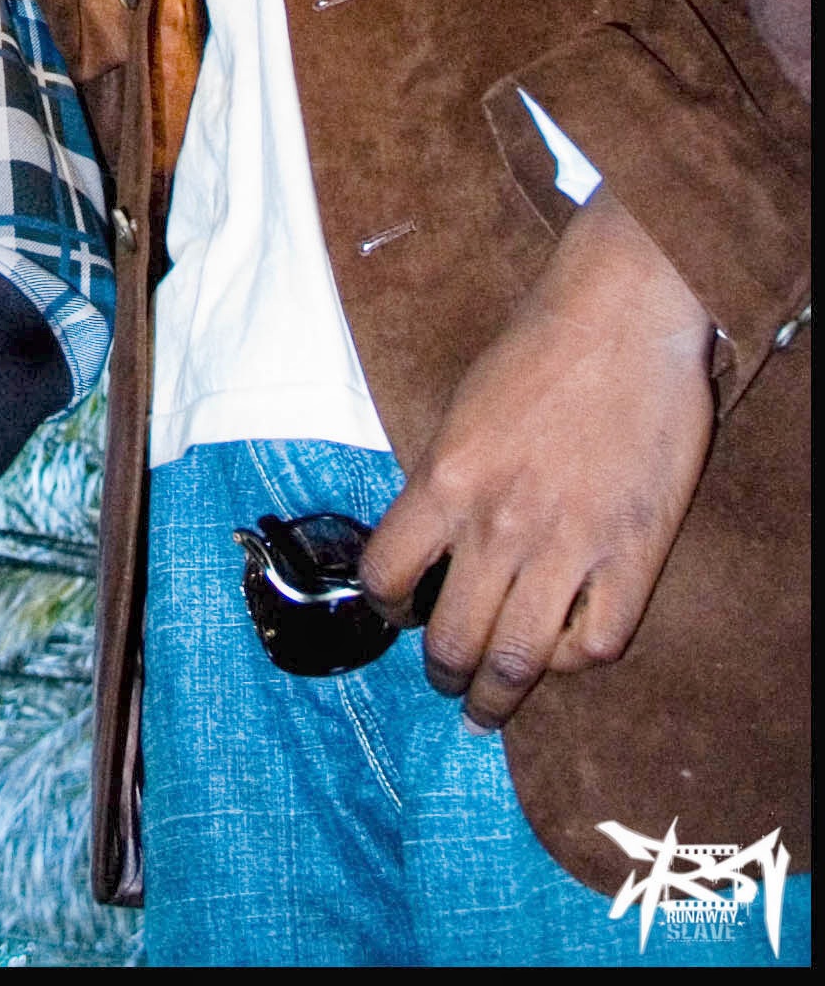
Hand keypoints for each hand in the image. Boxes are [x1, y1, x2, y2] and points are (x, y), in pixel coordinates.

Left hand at [360, 186, 714, 730]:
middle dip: (442, 674)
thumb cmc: (538, 347)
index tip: (397, 614)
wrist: (623, 315)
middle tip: (448, 682)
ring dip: (496, 695)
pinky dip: (575, 659)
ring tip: (490, 704)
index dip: (386, 607)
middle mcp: (500, 524)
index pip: (386, 575)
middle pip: (451, 640)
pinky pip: (597, 644)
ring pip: (518, 661)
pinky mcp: (632, 555)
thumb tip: (432, 543)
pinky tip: (563, 650)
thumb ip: (445, 480)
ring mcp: (568, 545)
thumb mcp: (462, 407)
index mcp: (446, 479)